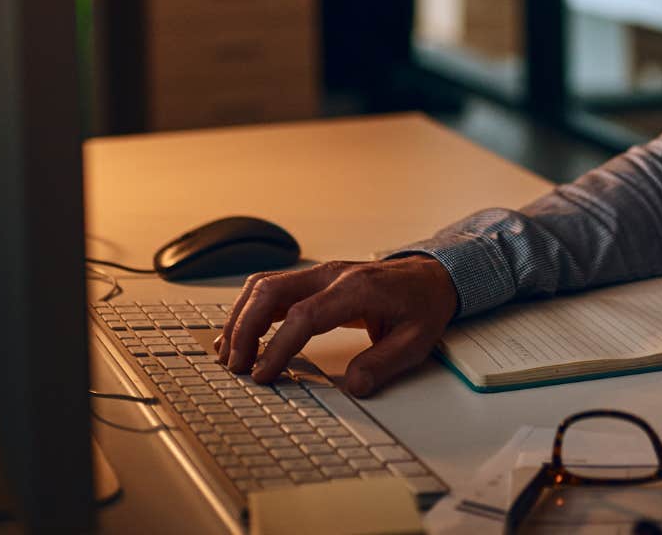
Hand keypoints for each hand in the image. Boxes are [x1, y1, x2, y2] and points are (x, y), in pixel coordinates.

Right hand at [214, 255, 458, 395]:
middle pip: (271, 291)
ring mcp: (319, 274)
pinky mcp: (313, 281)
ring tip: (229, 353)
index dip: (278, 346)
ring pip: (264, 285)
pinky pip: (271, 288)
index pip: (304, 315)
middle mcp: (331, 275)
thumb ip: (384, 363)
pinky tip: (240, 334)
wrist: (431, 275)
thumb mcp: (417, 340)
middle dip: (245, 329)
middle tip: (236, 366)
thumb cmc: (423, 304)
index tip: (263, 373)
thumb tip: (354, 386)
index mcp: (357, 288)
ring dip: (240, 317)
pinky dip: (249, 310)